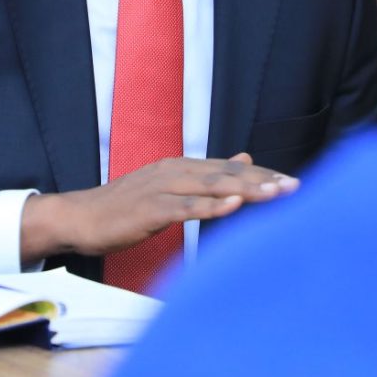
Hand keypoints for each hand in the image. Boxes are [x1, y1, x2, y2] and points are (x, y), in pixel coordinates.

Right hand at [19, 153, 297, 260]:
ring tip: (276, 193)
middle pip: (227, 174)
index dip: (262, 175)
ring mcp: (162, 188)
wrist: (80, 217)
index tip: (293, 182)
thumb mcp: (170, 186)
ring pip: (212, 186)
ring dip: (246, 190)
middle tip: (296, 186)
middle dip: (263, 181)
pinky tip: (234, 205)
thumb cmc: (126, 207)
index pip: (230, 168)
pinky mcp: (150, 209)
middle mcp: (175, 170)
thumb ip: (208, 175)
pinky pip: (186, 207)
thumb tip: (245, 159)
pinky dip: (212, 206)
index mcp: (182, 166)